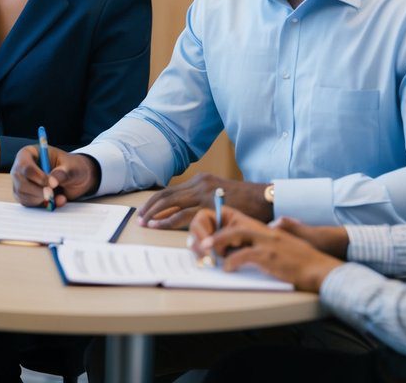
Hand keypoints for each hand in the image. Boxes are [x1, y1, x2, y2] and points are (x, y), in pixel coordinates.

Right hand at [11, 145, 99, 207]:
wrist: (75, 180)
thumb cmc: (72, 167)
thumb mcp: (72, 167)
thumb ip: (63, 173)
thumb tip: (52, 182)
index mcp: (30, 153)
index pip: (25, 165)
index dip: (37, 176)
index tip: (51, 184)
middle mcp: (22, 167)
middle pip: (21, 181)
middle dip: (38, 191)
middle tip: (52, 194)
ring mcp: (21, 182)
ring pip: (22, 194)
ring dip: (40, 198)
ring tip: (58, 196)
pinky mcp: (24, 195)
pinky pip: (27, 203)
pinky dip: (41, 204)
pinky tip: (53, 201)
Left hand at [137, 173, 271, 229]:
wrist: (266, 199)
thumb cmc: (246, 201)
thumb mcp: (220, 195)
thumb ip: (204, 201)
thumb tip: (187, 214)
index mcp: (200, 180)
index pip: (170, 190)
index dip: (155, 201)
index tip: (145, 211)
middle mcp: (199, 183)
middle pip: (166, 194)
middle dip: (149, 207)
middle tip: (139, 218)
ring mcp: (204, 193)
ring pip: (170, 203)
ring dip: (154, 214)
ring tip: (145, 224)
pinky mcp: (210, 205)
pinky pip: (183, 214)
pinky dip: (167, 221)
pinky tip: (158, 226)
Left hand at [188, 207, 344, 292]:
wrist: (320, 270)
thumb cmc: (298, 261)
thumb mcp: (276, 245)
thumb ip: (259, 240)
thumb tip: (240, 245)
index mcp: (261, 227)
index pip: (230, 214)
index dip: (212, 222)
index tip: (201, 236)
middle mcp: (263, 230)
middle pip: (228, 221)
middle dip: (208, 232)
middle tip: (198, 247)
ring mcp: (267, 241)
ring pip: (232, 234)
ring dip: (215, 244)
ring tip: (206, 254)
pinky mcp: (270, 255)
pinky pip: (244, 255)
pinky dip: (231, 262)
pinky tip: (227, 269)